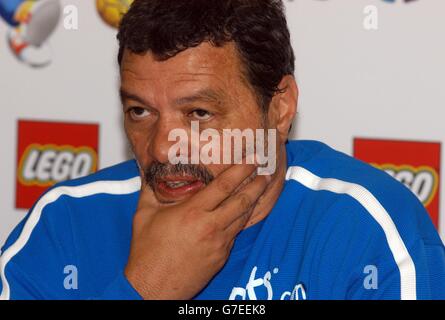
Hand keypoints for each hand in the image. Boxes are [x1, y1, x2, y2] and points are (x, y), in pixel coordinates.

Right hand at [124, 161, 269, 299]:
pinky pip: (234, 234)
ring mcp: (219, 243)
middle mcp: (210, 227)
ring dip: (253, 202)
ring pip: (242, 218)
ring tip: (260, 189)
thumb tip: (148, 171)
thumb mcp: (144, 215)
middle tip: (265, 173)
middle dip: (257, 185)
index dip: (241, 170)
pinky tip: (242, 214)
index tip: (251, 161)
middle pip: (242, 201)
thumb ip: (149, 190)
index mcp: (192, 213)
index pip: (224, 186)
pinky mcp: (221, 257)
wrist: (153, 288)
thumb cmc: (146, 253)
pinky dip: (240, 221)